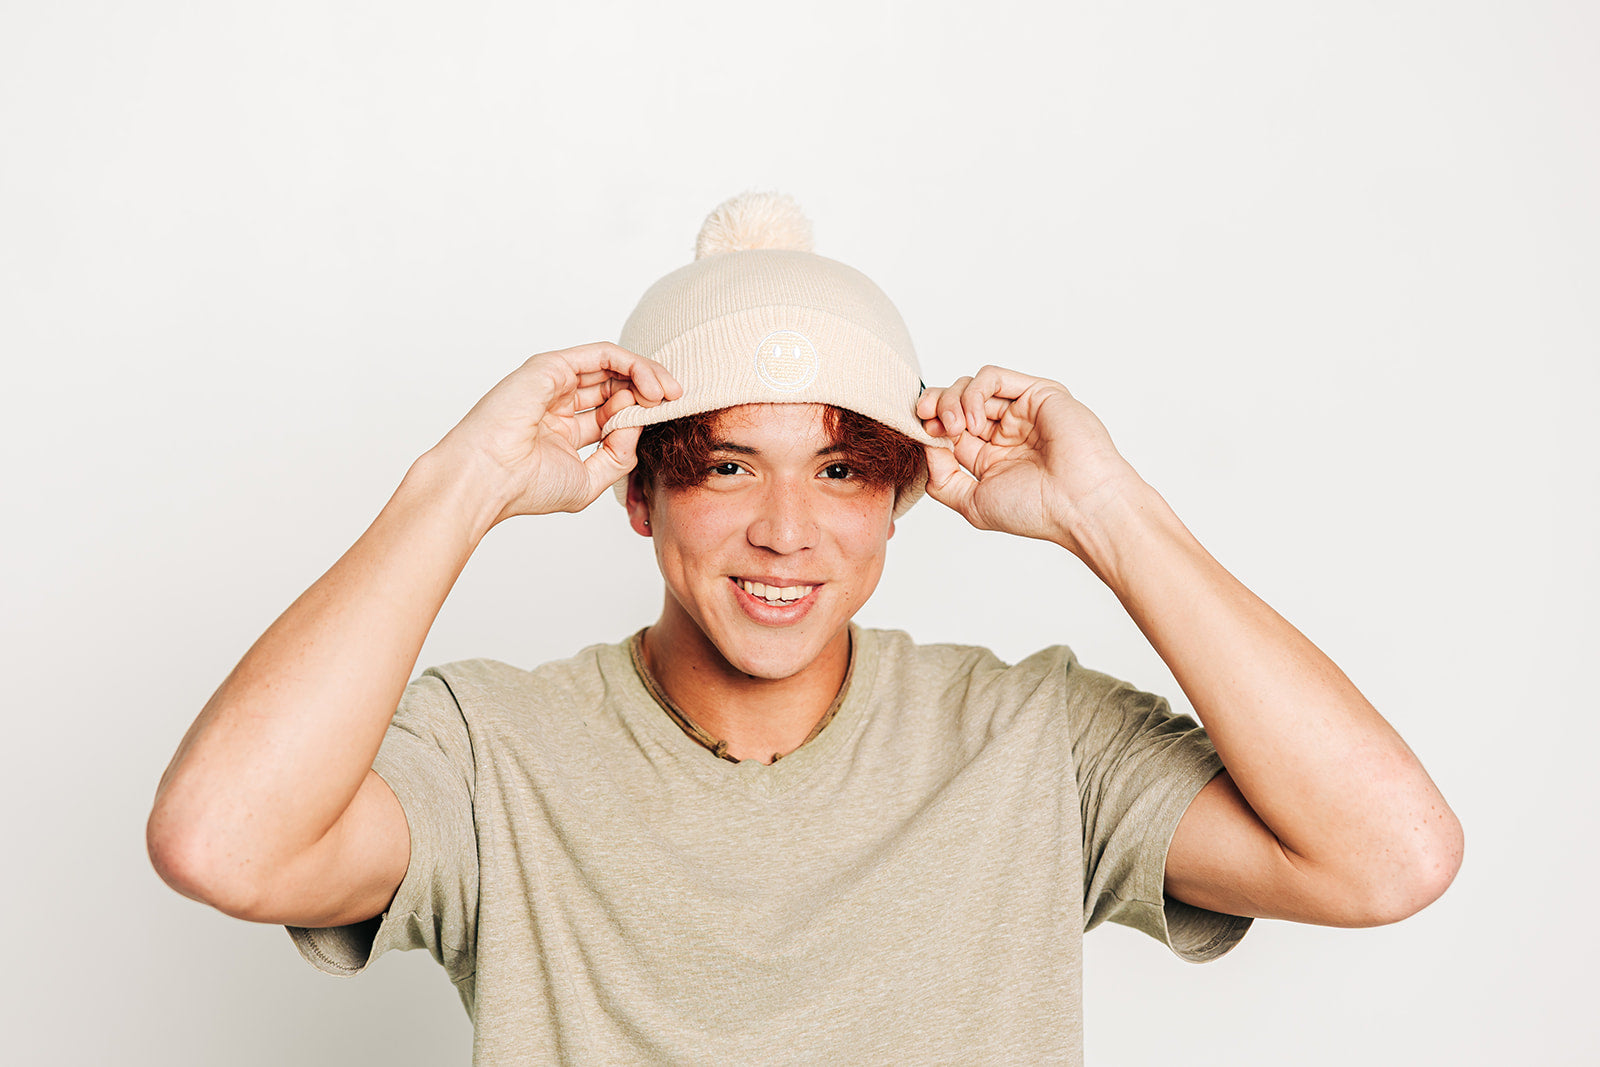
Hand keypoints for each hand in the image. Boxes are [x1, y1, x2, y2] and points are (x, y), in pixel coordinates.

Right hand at [434, 341, 681, 522]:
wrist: (488, 479)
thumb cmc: (526, 486)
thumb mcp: (589, 480)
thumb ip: (619, 455)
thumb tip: (638, 424)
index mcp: (564, 430)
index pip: (613, 413)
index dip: (641, 415)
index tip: (664, 423)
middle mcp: (559, 403)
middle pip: (616, 386)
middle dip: (649, 391)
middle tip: (674, 401)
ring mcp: (555, 382)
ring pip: (613, 366)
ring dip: (646, 374)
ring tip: (667, 393)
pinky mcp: (552, 366)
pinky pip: (602, 354)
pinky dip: (631, 363)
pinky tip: (649, 384)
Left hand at [916, 365, 1144, 555]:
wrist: (1078, 504)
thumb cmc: (1035, 510)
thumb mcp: (973, 503)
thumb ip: (943, 480)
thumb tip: (926, 448)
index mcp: (990, 456)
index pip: (949, 428)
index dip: (929, 425)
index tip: (919, 433)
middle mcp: (1005, 431)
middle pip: (956, 401)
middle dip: (935, 406)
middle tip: (926, 420)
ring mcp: (1021, 411)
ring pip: (971, 386)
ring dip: (952, 401)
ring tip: (957, 427)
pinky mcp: (1037, 392)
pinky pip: (993, 377)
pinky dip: (974, 394)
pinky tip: (976, 422)